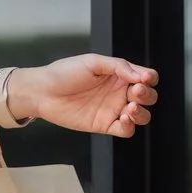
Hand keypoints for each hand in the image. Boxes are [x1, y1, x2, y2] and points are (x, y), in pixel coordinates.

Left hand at [15, 54, 158, 136]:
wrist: (42, 92)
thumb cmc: (64, 73)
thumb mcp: (92, 62)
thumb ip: (119, 66)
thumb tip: (142, 74)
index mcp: (118, 75)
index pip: (145, 77)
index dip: (149, 78)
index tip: (145, 79)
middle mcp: (118, 92)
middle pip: (147, 97)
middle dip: (147, 95)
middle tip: (137, 91)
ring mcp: (113, 109)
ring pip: (140, 115)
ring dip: (141, 113)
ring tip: (130, 107)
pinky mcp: (105, 125)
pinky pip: (125, 130)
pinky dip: (130, 126)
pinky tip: (124, 119)